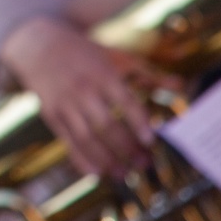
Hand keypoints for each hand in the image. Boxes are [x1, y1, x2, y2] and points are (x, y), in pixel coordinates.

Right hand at [0, 16, 164, 178]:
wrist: (40, 46)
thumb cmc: (87, 54)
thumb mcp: (118, 57)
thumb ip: (149, 74)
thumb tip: (180, 86)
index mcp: (103, 74)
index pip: (124, 102)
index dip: (138, 122)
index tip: (150, 141)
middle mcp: (83, 90)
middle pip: (106, 125)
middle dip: (126, 148)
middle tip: (143, 164)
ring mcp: (65, 104)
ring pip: (86, 137)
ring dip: (106, 159)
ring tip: (123, 174)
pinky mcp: (51, 115)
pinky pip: (67, 141)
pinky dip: (80, 159)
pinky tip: (96, 173)